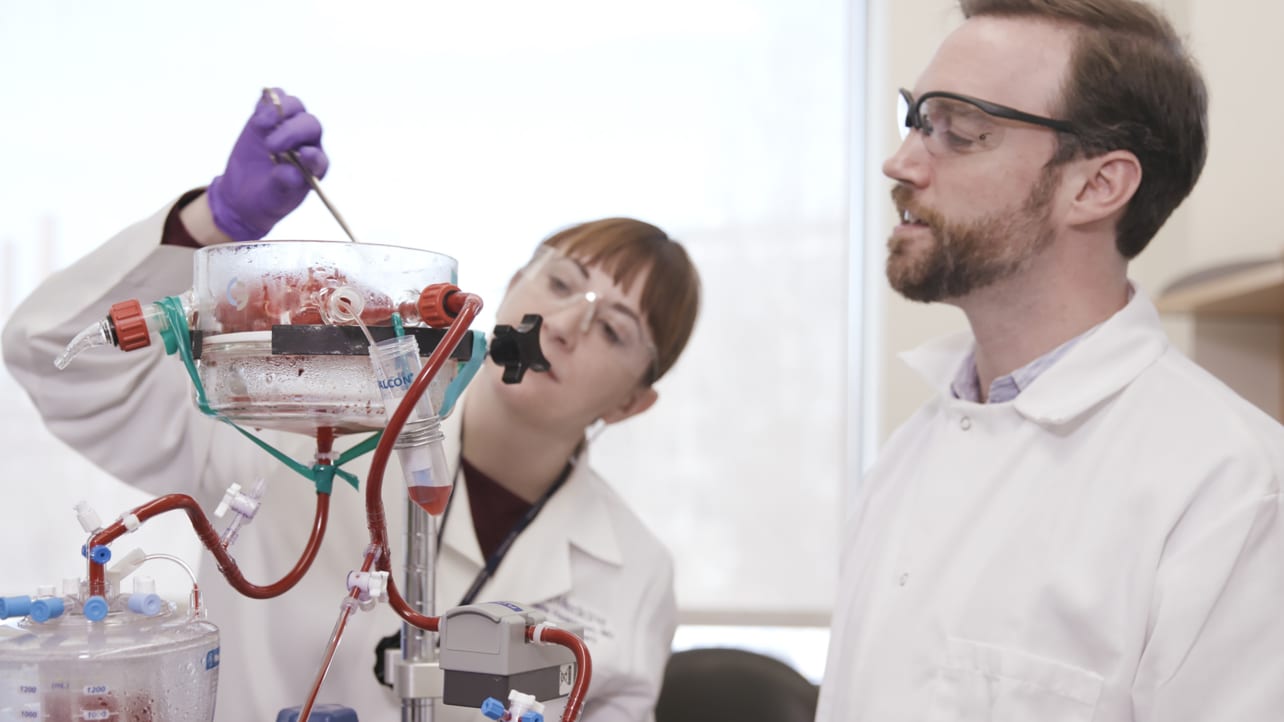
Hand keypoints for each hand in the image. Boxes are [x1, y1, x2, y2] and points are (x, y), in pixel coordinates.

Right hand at [207, 88, 328, 241]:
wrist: (243, 193)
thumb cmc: (266, 198)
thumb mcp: (275, 198)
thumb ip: (285, 184)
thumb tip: (293, 173)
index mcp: (314, 167)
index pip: (319, 157)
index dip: (314, 155)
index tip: (304, 156)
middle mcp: (305, 143)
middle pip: (309, 124)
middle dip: (292, 131)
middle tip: (271, 146)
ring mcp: (287, 127)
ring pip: (294, 105)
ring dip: (281, 109)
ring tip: (262, 124)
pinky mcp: (268, 118)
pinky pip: (273, 99)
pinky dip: (267, 101)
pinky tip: (259, 117)